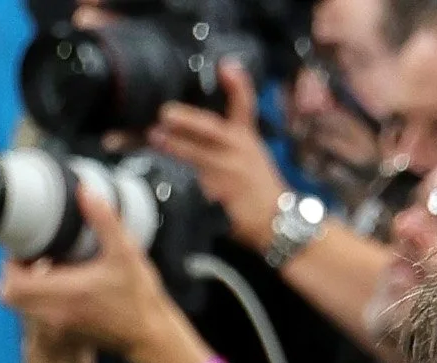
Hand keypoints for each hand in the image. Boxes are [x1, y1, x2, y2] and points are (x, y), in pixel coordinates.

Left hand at [0, 187, 187, 362]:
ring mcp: (60, 325)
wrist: (150, 337)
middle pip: (9, 295)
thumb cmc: (140, 300)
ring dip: (25, 287)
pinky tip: (60, 285)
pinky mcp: (67, 332)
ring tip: (46, 269)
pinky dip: (38, 300)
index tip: (27, 249)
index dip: (11, 263)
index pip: (13, 283)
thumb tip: (86, 192)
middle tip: (32, 257)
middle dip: (14, 274)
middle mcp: (57, 312)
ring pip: (21, 306)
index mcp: (66, 292)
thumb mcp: (126, 253)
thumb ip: (104, 220)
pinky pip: (37, 315)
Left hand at [150, 61, 289, 252]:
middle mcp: (241, 152)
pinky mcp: (228, 197)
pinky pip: (202, 188)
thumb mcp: (250, 154)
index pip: (245, 105)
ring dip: (177, 147)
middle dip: (189, 120)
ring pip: (201, 157)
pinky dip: (187, 183)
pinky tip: (173, 180)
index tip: (227, 67)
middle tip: (166, 113)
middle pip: (213, 130)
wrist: (280, 222)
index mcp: (247, 138)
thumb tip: (184, 129)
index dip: (237, 85)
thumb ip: (224, 139)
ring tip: (157, 138)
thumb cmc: (259, 188)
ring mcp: (234, 175)